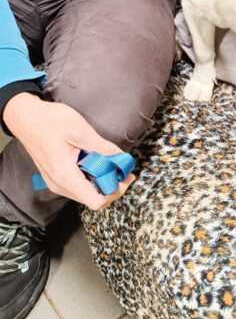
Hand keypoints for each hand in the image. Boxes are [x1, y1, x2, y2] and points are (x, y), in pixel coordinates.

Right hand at [3, 94, 134, 210]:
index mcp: (65, 176)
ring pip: (86, 194)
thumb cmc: (49, 121)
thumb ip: (101, 146)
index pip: (96, 201)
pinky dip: (92, 178)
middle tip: (124, 169)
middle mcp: (59, 185)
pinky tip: (98, 163)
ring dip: (102, 183)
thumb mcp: (79, 130)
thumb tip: (121, 158)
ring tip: (113, 164)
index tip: (126, 177)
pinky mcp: (56, 177)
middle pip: (92, 199)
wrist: (26, 118)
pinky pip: (78, 186)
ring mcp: (56, 183)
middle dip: (112, 187)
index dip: (115, 192)